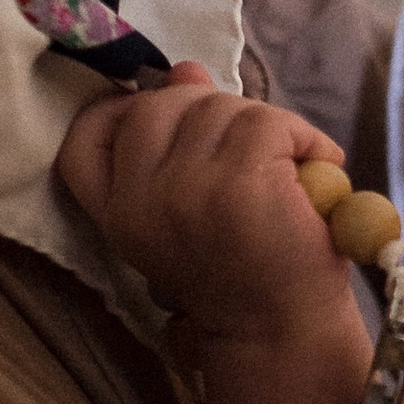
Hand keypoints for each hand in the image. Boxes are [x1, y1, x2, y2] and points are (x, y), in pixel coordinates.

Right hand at [54, 61, 355, 347]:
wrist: (283, 334)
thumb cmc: (244, 273)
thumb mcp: (195, 206)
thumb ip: (181, 140)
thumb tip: (183, 69)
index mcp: (119, 212)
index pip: (86, 138)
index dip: (121, 111)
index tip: (169, 119)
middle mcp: (140, 201)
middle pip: (162, 104)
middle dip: (212, 112)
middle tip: (252, 155)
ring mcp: (187, 191)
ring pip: (221, 107)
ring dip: (266, 127)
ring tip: (287, 172)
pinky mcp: (239, 184)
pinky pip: (269, 122)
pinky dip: (304, 138)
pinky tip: (318, 169)